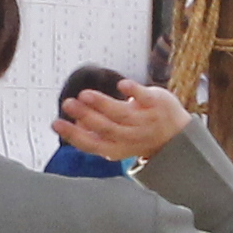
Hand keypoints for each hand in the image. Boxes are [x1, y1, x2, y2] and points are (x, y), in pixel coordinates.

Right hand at [53, 80, 192, 161]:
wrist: (176, 134)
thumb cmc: (139, 134)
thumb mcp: (117, 140)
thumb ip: (96, 132)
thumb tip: (72, 122)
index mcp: (117, 148)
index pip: (91, 144)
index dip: (72, 135)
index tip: (56, 123)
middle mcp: (131, 137)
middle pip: (105, 128)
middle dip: (84, 116)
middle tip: (68, 103)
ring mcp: (145, 121)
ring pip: (120, 114)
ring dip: (101, 104)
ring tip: (84, 94)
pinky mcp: (156, 104)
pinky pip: (144, 98)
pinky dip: (133, 91)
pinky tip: (120, 84)